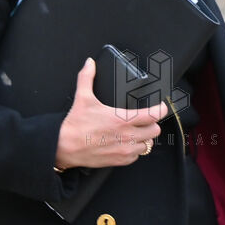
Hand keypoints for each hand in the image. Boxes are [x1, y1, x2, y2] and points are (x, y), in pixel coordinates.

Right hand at [54, 58, 168, 169]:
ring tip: (136, 132)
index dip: (161, 109)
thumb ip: (87, 78)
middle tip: (146, 120)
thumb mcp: (82, 98)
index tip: (161, 106)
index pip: (154, 115)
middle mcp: (127, 136)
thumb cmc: (74, 125)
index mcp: (122, 119)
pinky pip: (137, 156)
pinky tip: (127, 143)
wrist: (63, 147)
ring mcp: (124, 150)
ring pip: (148, 144)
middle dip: (152, 124)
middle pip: (155, 130)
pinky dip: (135, 150)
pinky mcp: (119, 161)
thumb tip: (89, 63)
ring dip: (144, 138)